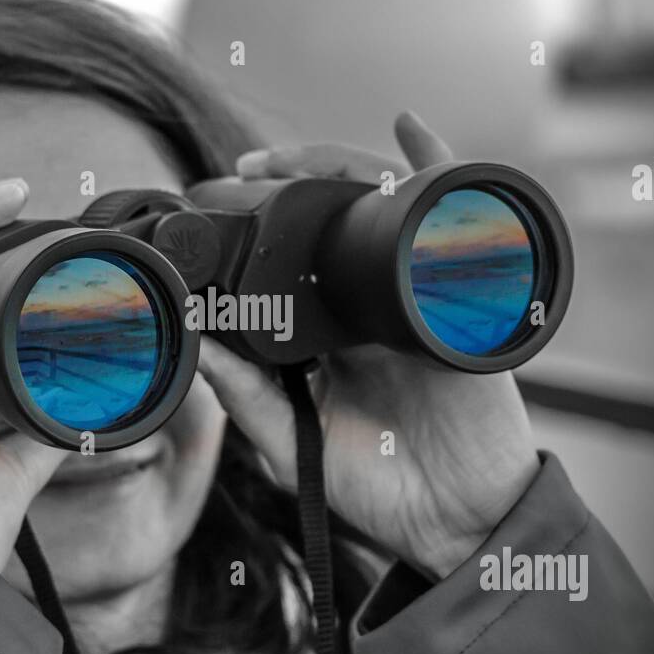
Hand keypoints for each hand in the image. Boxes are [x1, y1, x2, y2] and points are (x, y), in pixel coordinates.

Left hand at [198, 111, 539, 579]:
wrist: (456, 523)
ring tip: (284, 158)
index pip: (291, 263)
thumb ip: (245, 396)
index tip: (207, 210)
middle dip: (284, 185)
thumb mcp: (292, 442)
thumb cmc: (380, 490)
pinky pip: (454, 217)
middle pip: (330, 221)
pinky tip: (408, 130)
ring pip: (378, 206)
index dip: (253, 232)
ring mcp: (413, 297)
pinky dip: (436, 165)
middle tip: (238, 171)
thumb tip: (195, 337)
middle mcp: (369, 307)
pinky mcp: (457, 300)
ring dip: (334, 168)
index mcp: (330, 336)